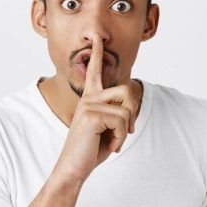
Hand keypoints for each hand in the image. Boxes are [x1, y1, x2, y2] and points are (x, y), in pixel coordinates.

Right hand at [52, 35, 138, 184]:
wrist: (74, 168)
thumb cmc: (90, 151)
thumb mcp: (108, 129)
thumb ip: (118, 113)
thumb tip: (131, 105)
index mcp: (90, 99)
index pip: (94, 71)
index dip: (96, 53)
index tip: (96, 37)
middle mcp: (88, 97)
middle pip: (127, 90)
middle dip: (133, 112)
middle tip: (126, 132)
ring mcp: (88, 104)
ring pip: (126, 108)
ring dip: (126, 129)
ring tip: (114, 141)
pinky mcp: (91, 114)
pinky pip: (122, 121)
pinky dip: (121, 138)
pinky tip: (111, 146)